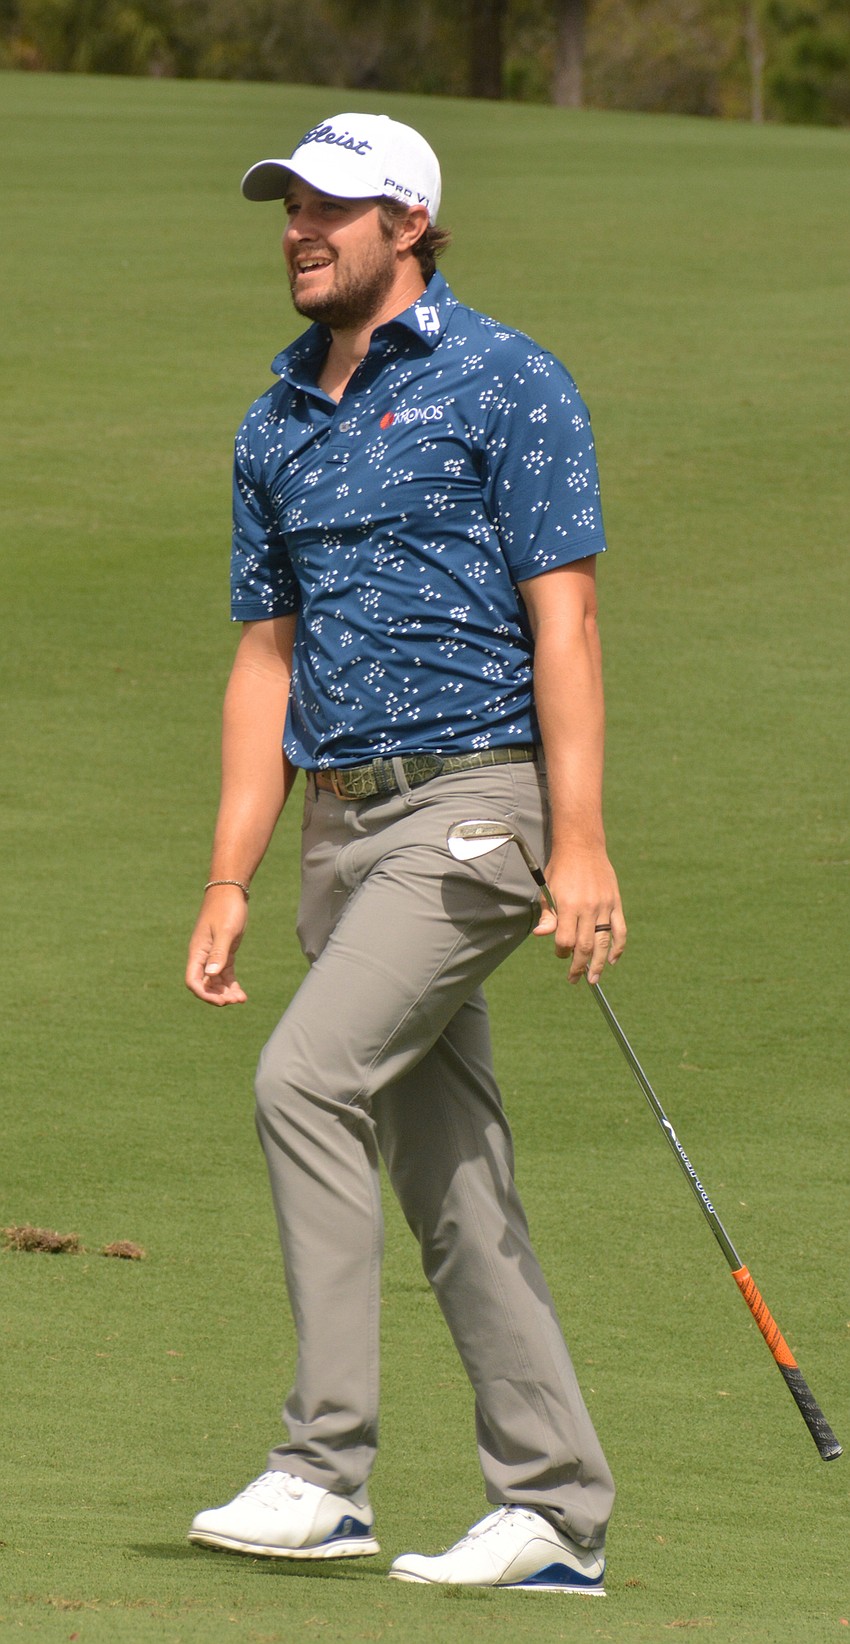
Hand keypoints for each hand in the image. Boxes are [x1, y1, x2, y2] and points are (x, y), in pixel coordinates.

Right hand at [185, 885, 248, 1005]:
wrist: (230, 891)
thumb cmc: (226, 909)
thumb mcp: (225, 931)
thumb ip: (218, 953)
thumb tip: (211, 975)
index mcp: (198, 952)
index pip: (193, 980)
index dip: (204, 994)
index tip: (221, 1001)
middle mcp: (202, 956)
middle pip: (205, 984)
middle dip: (217, 996)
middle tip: (234, 1001)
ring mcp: (212, 955)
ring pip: (216, 981)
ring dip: (226, 992)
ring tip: (240, 1000)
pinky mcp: (224, 952)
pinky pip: (225, 974)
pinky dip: (232, 984)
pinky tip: (242, 994)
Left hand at [532, 845, 625, 985]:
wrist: (582, 847)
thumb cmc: (560, 869)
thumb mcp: (547, 890)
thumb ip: (548, 915)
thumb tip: (541, 935)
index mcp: (569, 905)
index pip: (565, 940)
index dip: (561, 952)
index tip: (559, 954)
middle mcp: (588, 908)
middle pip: (585, 946)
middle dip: (578, 966)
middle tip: (574, 979)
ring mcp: (604, 906)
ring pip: (603, 943)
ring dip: (599, 965)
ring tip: (593, 980)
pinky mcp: (616, 903)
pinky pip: (620, 930)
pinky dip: (618, 948)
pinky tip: (612, 960)